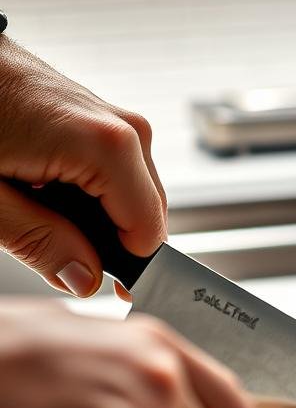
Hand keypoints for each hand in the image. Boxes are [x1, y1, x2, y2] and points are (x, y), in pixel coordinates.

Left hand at [0, 37, 165, 297]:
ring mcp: (121, 123)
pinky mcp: (107, 121)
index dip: (127, 270)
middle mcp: (128, 131)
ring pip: (132, 200)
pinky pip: (118, 177)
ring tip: (34, 205)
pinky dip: (88, 195)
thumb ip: (40, 242)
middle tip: (46, 245)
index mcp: (109, 147)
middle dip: (105, 243)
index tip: (96, 286)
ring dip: (93, 218)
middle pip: (146, 218)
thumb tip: (85, 280)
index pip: (150, 235)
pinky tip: (42, 187)